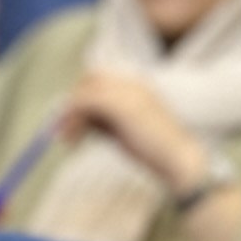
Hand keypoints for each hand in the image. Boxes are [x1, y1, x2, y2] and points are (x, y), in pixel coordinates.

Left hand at [57, 71, 213, 201]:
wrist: (178, 160)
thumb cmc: (154, 151)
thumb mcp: (124, 132)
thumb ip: (103, 122)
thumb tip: (79, 120)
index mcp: (136, 85)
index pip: (99, 80)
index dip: (83, 99)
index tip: (72, 126)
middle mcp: (131, 82)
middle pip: (89, 80)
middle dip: (73, 104)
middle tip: (62, 132)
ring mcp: (125, 90)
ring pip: (84, 91)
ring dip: (70, 116)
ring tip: (68, 141)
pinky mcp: (119, 104)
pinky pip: (83, 102)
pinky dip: (72, 120)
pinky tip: (73, 142)